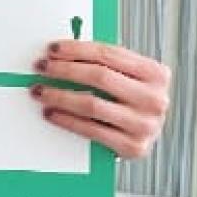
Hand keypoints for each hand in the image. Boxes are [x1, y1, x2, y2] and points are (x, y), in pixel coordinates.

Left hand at [32, 40, 170, 158]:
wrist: (145, 134)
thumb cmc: (130, 99)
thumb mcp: (127, 76)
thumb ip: (103, 62)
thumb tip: (60, 53)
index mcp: (156, 74)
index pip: (109, 54)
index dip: (76, 49)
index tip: (53, 49)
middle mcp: (154, 99)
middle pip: (99, 76)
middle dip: (65, 70)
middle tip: (42, 67)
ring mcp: (146, 125)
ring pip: (92, 104)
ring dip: (59, 95)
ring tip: (40, 91)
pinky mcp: (134, 147)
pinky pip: (91, 130)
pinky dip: (66, 120)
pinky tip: (51, 113)